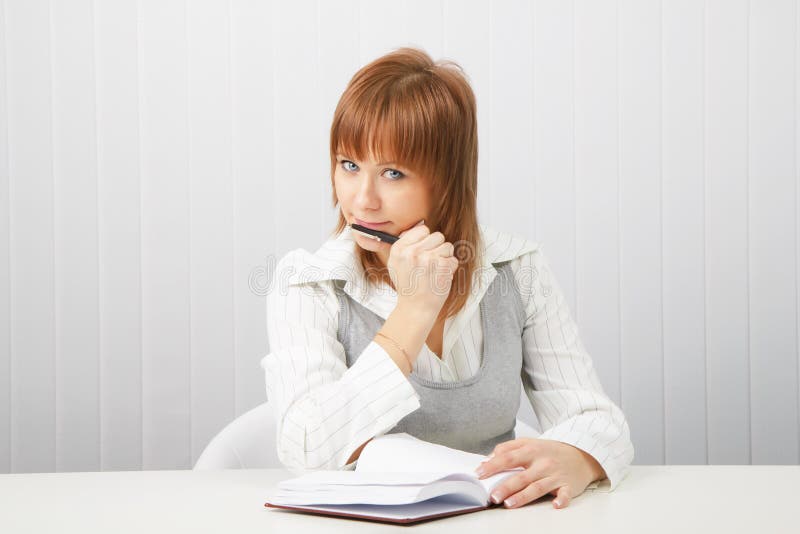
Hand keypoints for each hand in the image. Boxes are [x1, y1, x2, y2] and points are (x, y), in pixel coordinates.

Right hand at [388, 220, 458, 315]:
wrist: (416, 308)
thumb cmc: (409, 286)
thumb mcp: (395, 264)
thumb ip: (405, 244)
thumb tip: (419, 228)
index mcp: (399, 249)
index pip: (422, 229)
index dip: (426, 241)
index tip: (423, 252)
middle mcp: (412, 252)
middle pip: (437, 236)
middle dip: (437, 248)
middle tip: (430, 264)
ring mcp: (428, 258)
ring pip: (448, 246)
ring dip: (445, 258)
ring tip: (435, 271)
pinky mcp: (442, 266)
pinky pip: (454, 259)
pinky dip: (450, 269)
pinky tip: (440, 277)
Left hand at [474, 438, 605, 509]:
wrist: (581, 454)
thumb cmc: (550, 451)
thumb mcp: (529, 443)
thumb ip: (508, 448)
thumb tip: (488, 459)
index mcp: (531, 451)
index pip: (508, 458)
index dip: (493, 466)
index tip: (479, 474)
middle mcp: (543, 463)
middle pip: (521, 476)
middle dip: (506, 487)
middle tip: (492, 496)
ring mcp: (555, 475)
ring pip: (537, 487)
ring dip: (523, 496)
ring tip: (509, 504)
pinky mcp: (568, 486)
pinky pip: (565, 494)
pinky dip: (562, 499)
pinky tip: (555, 504)